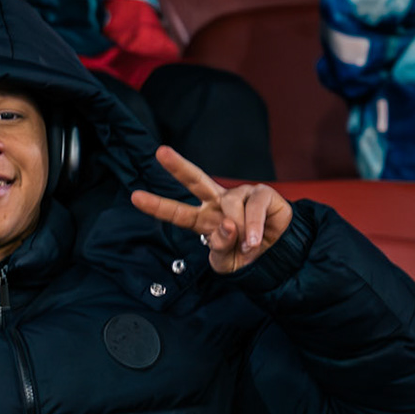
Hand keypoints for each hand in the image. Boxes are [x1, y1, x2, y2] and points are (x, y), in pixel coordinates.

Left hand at [130, 145, 293, 273]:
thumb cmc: (246, 257)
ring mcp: (240, 195)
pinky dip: (253, 226)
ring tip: (247, 245)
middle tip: (160, 152)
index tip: (136, 197)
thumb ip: (220, 247)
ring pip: (229, 205)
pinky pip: (253, 207)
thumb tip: (226, 227)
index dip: (157, 205)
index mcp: (203, 219)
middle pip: (195, 180)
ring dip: (237, 228)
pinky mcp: (262, 193)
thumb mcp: (226, 261)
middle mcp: (218, 202)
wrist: (278, 258)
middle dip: (178, 166)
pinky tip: (254, 240)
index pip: (177, 212)